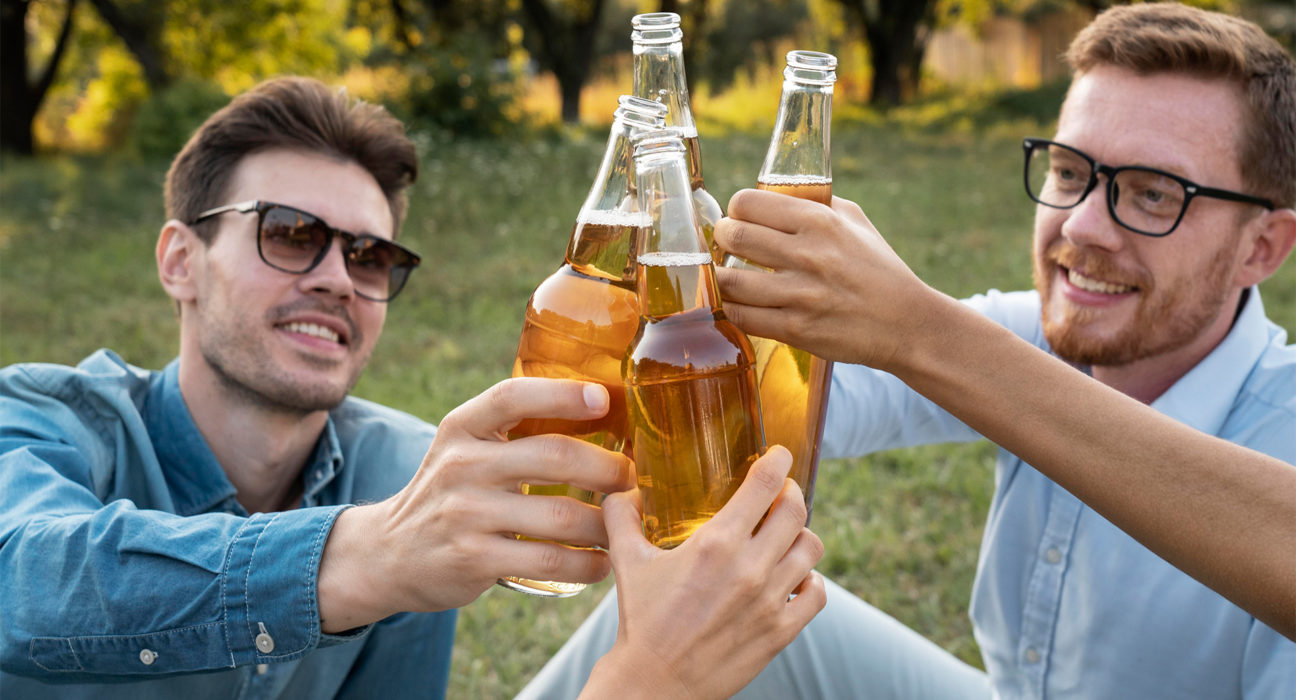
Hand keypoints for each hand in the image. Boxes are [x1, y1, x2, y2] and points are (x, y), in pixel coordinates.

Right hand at [318, 378, 634, 630]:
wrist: (389, 552)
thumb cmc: (451, 492)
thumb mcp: (466, 448)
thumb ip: (515, 429)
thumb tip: (602, 409)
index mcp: (462, 427)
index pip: (513, 396)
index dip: (562, 393)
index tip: (603, 399)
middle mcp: (461, 465)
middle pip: (552, 456)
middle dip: (607, 468)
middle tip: (631, 478)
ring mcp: (466, 514)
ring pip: (560, 515)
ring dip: (606, 523)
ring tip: (626, 525)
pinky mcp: (473, 559)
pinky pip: (549, 561)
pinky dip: (587, 564)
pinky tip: (602, 563)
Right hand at [580, 446, 826, 699]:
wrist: (655, 682)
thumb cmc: (641, 621)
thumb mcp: (627, 562)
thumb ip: (622, 517)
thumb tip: (621, 489)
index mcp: (715, 543)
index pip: (764, 484)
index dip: (778, 461)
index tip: (780, 455)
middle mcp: (749, 567)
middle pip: (796, 510)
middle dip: (791, 494)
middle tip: (781, 494)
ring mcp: (769, 600)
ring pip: (811, 548)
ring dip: (800, 536)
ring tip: (785, 537)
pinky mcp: (781, 631)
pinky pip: (817, 593)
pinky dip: (810, 580)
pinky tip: (792, 579)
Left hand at [715, 188, 936, 370]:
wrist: (907, 323)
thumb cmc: (878, 269)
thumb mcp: (855, 222)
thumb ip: (816, 205)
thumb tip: (774, 196)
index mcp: (820, 221)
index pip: (748, 202)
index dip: (736, 209)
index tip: (738, 218)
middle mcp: (807, 255)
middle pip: (733, 236)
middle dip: (722, 239)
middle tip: (727, 245)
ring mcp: (800, 295)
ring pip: (730, 281)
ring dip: (722, 278)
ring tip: (729, 276)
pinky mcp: (796, 329)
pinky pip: (742, 316)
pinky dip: (733, 309)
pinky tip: (739, 303)